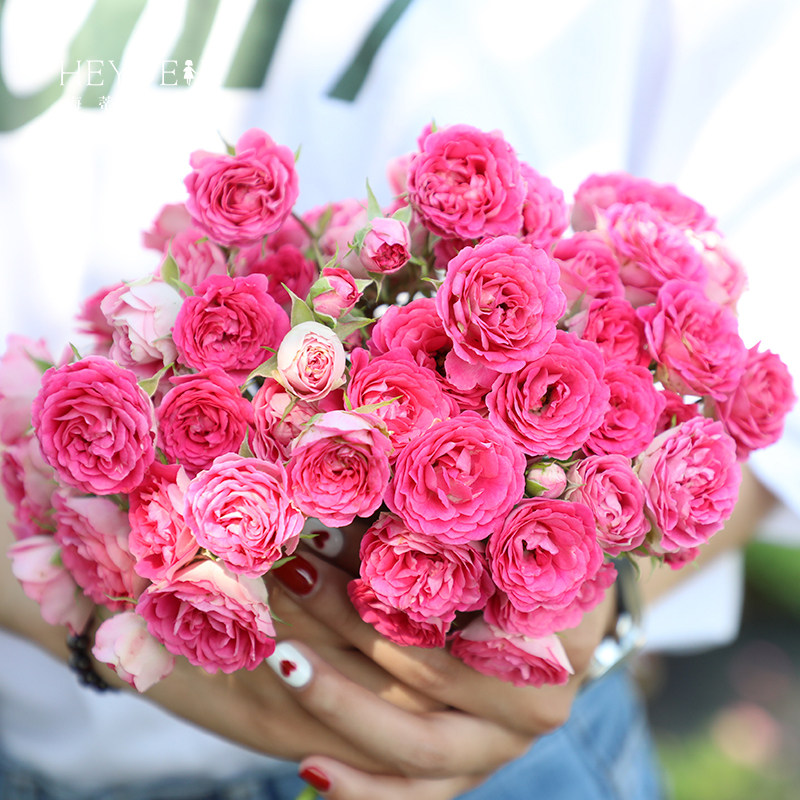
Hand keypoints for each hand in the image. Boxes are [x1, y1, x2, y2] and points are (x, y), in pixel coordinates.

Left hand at [267, 549, 615, 798]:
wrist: (570, 619)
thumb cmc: (529, 556)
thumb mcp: (503, 528)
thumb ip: (445, 515)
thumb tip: (359, 462)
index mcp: (550, 634)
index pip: (450, 609)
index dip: (380, 572)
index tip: (316, 532)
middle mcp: (530, 706)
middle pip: (423, 670)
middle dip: (344, 621)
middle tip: (286, 574)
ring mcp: (499, 747)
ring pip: (412, 745)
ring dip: (338, 702)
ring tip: (280, 660)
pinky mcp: (471, 771)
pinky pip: (416, 796)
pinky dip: (363, 790)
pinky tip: (310, 771)